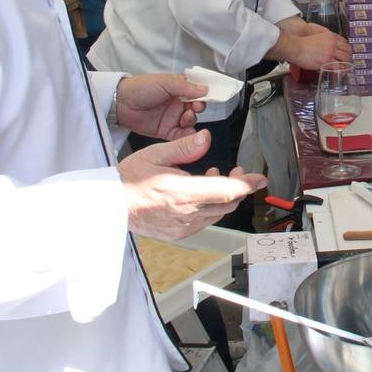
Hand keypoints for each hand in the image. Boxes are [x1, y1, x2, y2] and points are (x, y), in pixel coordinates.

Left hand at [116, 74, 207, 140]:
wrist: (120, 103)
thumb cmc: (140, 88)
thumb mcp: (164, 83)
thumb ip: (185, 87)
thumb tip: (205, 89)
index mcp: (179, 88)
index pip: (198, 90)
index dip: (205, 93)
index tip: (209, 95)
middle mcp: (178, 102)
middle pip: (197, 107)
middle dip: (199, 107)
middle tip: (195, 107)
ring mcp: (173, 117)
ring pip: (191, 121)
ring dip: (192, 120)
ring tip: (186, 117)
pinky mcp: (167, 131)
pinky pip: (182, 135)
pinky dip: (187, 136)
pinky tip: (187, 134)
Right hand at [120, 130, 264, 241]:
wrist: (111, 205)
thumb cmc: (129, 180)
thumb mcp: (156, 154)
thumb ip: (185, 148)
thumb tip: (206, 138)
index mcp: (184, 193)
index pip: (227, 191)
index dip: (247, 184)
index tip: (260, 179)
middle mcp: (187, 213)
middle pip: (227, 204)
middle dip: (237, 187)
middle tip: (235, 172)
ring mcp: (183, 226)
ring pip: (217, 213)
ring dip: (222, 197)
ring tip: (211, 177)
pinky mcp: (178, 233)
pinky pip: (204, 222)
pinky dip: (209, 208)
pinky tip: (199, 194)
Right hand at [290, 28, 351, 69]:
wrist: (296, 47)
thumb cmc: (302, 43)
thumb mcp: (317, 37)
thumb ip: (324, 40)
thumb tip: (328, 45)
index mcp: (331, 36)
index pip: (345, 42)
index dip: (347, 48)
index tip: (346, 52)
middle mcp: (333, 44)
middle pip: (347, 50)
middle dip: (348, 56)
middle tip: (347, 61)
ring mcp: (331, 52)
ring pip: (345, 58)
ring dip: (346, 63)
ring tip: (345, 68)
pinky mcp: (327, 61)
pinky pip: (338, 66)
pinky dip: (341, 70)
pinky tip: (340, 72)